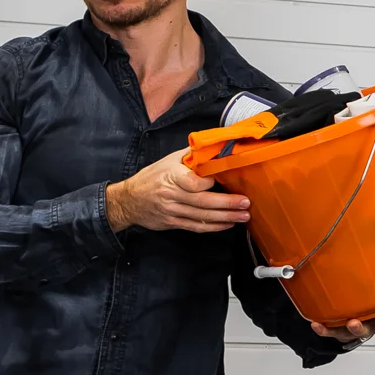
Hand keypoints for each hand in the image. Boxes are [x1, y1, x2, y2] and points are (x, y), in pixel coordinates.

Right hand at [106, 148, 249, 232]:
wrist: (128, 201)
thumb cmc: (151, 177)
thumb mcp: (168, 161)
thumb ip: (190, 156)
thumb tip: (213, 147)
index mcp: (171, 177)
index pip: (193, 182)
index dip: (210, 183)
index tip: (224, 179)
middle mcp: (172, 196)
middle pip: (203, 202)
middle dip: (227, 204)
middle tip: (246, 203)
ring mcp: (173, 212)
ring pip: (202, 217)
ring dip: (225, 218)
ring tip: (243, 216)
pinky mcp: (173, 223)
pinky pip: (196, 227)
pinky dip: (213, 227)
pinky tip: (227, 224)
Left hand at [312, 312, 374, 344]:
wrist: (356, 309)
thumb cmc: (372, 296)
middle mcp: (372, 324)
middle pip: (370, 330)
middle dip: (362, 327)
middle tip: (354, 323)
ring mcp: (357, 329)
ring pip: (350, 333)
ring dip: (341, 330)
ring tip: (331, 325)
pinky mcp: (342, 332)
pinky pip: (332, 332)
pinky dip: (324, 330)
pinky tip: (316, 324)